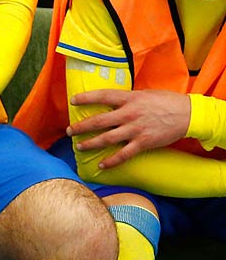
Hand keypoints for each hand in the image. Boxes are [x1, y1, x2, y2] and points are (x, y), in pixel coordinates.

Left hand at [70, 88, 191, 167]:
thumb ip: (128, 98)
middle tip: (69, 131)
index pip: (102, 96)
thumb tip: (112, 101)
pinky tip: (101, 165)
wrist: (189, 115)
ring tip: (79, 146)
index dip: (86, 98)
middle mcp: (129, 114)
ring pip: (106, 138)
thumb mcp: (145, 94)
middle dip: (80, 127)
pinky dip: (111, 161)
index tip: (72, 101)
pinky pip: (123, 154)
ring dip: (90, 143)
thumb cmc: (167, 101)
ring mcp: (135, 130)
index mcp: (130, 98)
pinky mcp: (143, 143)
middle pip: (98, 121)